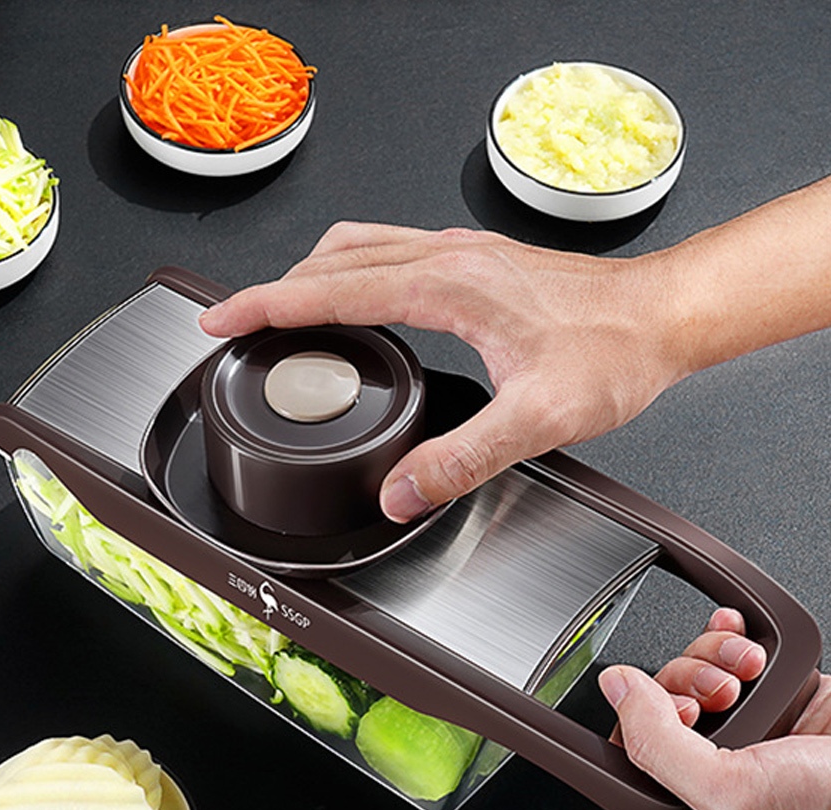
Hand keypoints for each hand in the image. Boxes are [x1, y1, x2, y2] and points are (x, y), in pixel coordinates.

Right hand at [199, 223, 685, 521]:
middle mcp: (447, 256)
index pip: (329, 290)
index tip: (222, 319)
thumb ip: (462, 459)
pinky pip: (389, 249)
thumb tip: (403, 492)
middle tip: (236, 321)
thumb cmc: (612, 351)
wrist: (660, 316)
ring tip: (280, 308)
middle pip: (331, 260)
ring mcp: (460, 252)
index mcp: (446, 285)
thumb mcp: (536, 418)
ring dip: (309, 273)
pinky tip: (355, 296)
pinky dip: (349, 269)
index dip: (265, 305)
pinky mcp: (475, 260)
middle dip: (272, 288)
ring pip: (358, 245)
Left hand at [599, 608, 830, 809]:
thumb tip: (615, 690)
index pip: (634, 759)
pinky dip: (731, 640)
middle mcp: (723, 777)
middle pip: (662, 707)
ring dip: (713, 658)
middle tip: (721, 695)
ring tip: (747, 673)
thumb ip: (658, 746)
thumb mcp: (732, 794)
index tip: (676, 711)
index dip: (641, 723)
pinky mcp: (783, 699)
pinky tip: (744, 642)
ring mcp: (754, 735)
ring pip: (695, 674)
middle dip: (686, 683)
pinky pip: (731, 655)